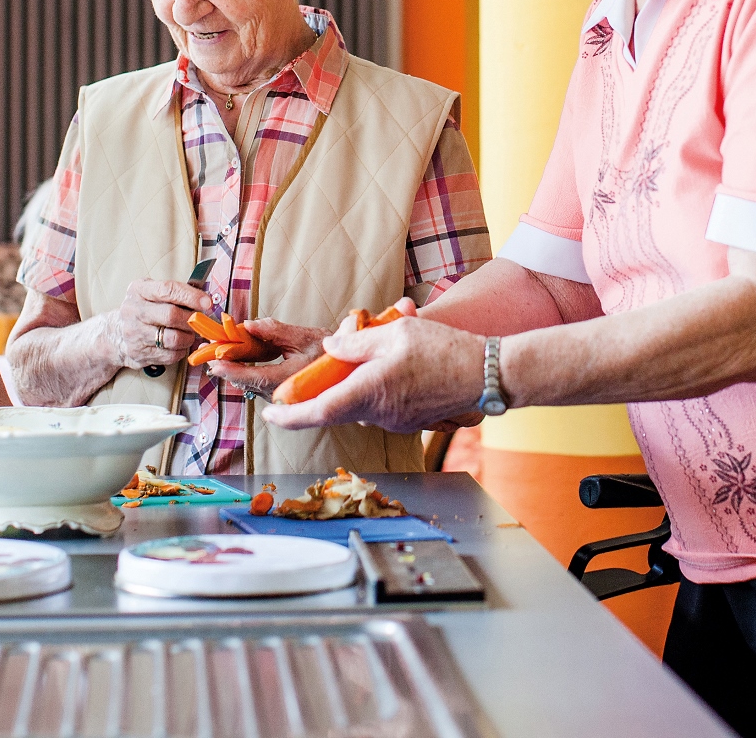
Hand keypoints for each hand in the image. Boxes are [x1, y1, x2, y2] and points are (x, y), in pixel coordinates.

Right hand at [104, 278, 212, 371]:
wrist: (114, 334)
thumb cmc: (142, 310)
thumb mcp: (150, 292)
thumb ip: (175, 293)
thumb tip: (205, 301)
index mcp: (138, 290)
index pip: (168, 290)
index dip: (191, 296)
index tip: (207, 303)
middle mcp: (133, 311)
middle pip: (171, 315)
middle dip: (191, 320)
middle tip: (200, 322)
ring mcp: (134, 334)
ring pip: (172, 338)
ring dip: (188, 337)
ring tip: (190, 334)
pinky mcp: (138, 354)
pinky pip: (169, 355)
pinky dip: (181, 351)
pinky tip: (179, 345)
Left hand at [206, 317, 328, 401]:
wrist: (349, 374)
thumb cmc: (329, 355)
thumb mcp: (305, 337)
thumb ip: (276, 331)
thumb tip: (249, 325)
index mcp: (289, 381)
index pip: (253, 377)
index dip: (231, 369)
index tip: (213, 361)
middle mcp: (282, 396)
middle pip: (246, 381)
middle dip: (226, 365)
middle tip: (207, 350)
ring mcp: (281, 401)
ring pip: (250, 384)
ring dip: (235, 367)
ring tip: (219, 349)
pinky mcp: (281, 399)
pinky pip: (258, 384)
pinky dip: (247, 370)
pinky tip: (241, 356)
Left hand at [263, 313, 484, 433]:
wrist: (486, 374)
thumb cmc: (444, 349)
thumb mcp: (396, 333)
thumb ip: (356, 343)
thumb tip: (330, 349)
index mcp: (370, 391)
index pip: (318, 411)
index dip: (289, 416)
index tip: (270, 414)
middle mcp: (378, 413)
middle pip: (336, 406)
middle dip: (326, 387)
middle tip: (331, 359)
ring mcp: (394, 421)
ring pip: (358, 404)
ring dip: (355, 384)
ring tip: (378, 351)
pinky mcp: (408, 421)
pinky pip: (378, 406)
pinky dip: (374, 389)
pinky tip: (395, 366)